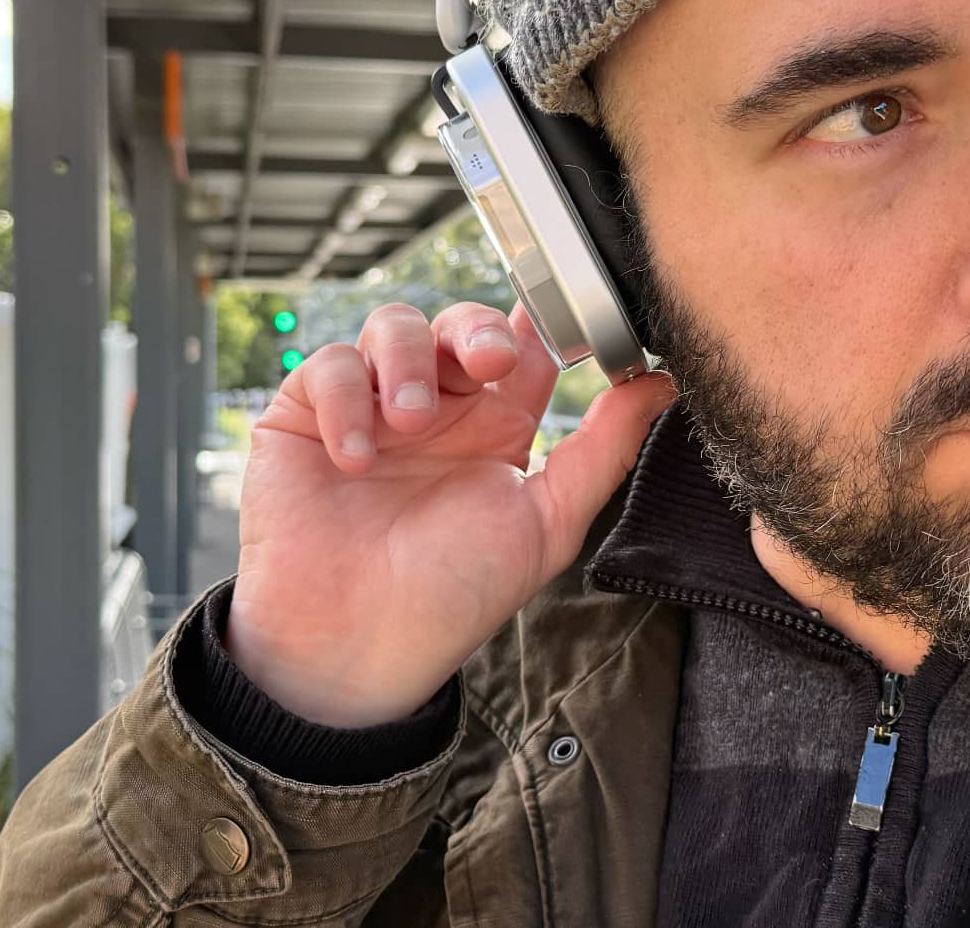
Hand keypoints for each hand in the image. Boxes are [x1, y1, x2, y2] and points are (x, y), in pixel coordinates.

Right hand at [225, 301, 672, 726]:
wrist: (356, 647)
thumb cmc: (453, 594)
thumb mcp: (546, 522)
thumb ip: (604, 450)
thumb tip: (663, 385)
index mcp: (497, 426)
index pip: (522, 348)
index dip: (537, 324)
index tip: (553, 322)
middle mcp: (438, 408)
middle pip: (460, 323)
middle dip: (476, 329)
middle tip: (487, 362)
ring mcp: (372, 407)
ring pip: (392, 327)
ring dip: (407, 362)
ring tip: (411, 422)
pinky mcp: (306, 416)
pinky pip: (327, 368)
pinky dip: (345, 400)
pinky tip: (356, 457)